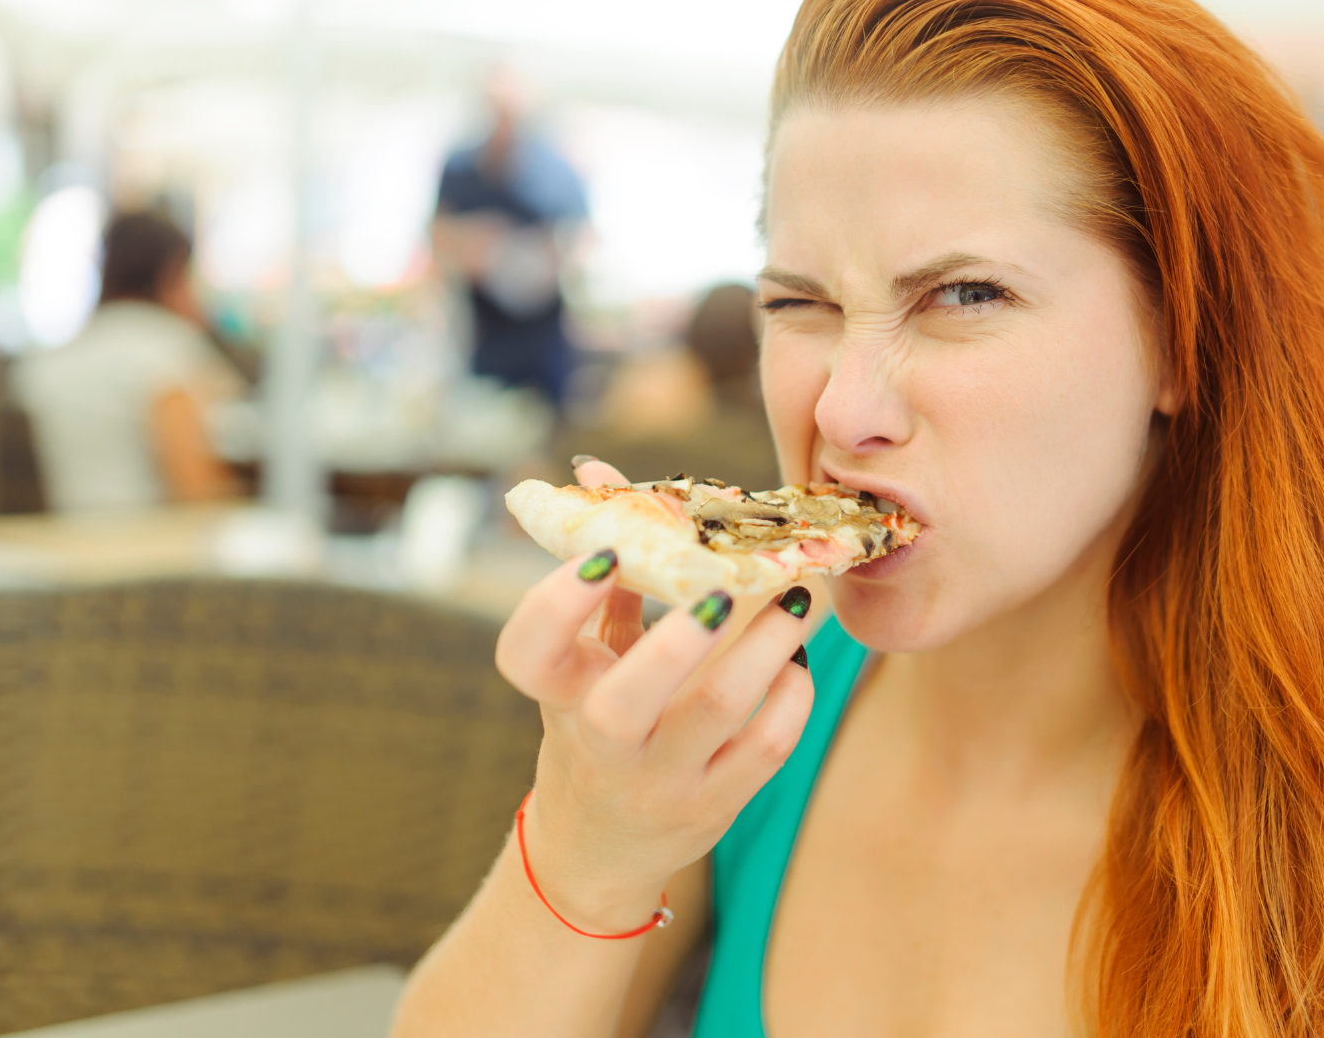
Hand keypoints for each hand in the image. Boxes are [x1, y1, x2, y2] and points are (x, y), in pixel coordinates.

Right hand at [493, 459, 815, 932]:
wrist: (598, 850)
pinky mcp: (716, 804)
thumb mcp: (581, 663)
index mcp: (560, 695)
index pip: (527, 654)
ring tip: (796, 600)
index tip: (602, 553)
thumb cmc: (594, 729)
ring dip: (766, 646)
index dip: (555, 604)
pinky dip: (792, 695)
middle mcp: (604, 745)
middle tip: (725, 587)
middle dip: (680, 638)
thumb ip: (600, 578)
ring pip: (718, 713)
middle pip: (626, 702)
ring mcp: (662, 780)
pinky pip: (767, 748)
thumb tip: (601, 473)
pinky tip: (797, 660)